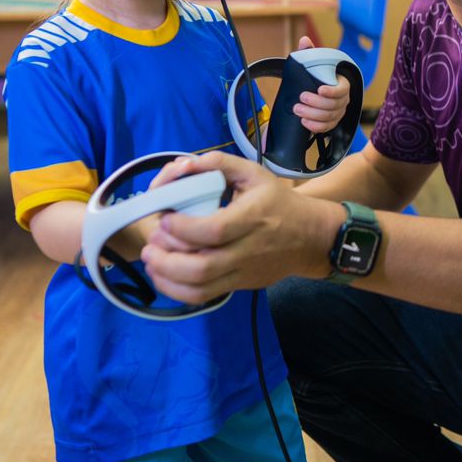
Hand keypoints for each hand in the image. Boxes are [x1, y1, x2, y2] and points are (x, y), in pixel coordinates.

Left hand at [141, 152, 342, 302]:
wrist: (310, 238)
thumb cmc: (277, 202)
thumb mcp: (254, 173)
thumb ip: (219, 164)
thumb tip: (183, 165)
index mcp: (253, 217)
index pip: (214, 230)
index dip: (182, 228)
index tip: (164, 217)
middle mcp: (248, 250)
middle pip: (202, 267)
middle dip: (167, 258)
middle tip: (151, 242)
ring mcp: (243, 272)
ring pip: (200, 288)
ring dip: (167, 278)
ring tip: (152, 259)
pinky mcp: (239, 285)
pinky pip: (204, 297)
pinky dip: (177, 291)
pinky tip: (164, 275)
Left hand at [293, 35, 352, 133]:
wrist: (315, 92)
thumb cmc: (317, 76)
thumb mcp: (314, 64)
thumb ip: (310, 53)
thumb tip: (304, 41)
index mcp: (342, 84)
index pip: (342, 90)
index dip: (332, 91)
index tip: (319, 89)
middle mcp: (343, 100)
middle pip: (333, 105)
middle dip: (316, 103)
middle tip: (300, 99)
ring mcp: (338, 113)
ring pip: (329, 117)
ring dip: (312, 114)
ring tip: (297, 109)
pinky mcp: (332, 122)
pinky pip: (326, 128)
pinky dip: (315, 126)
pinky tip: (304, 121)